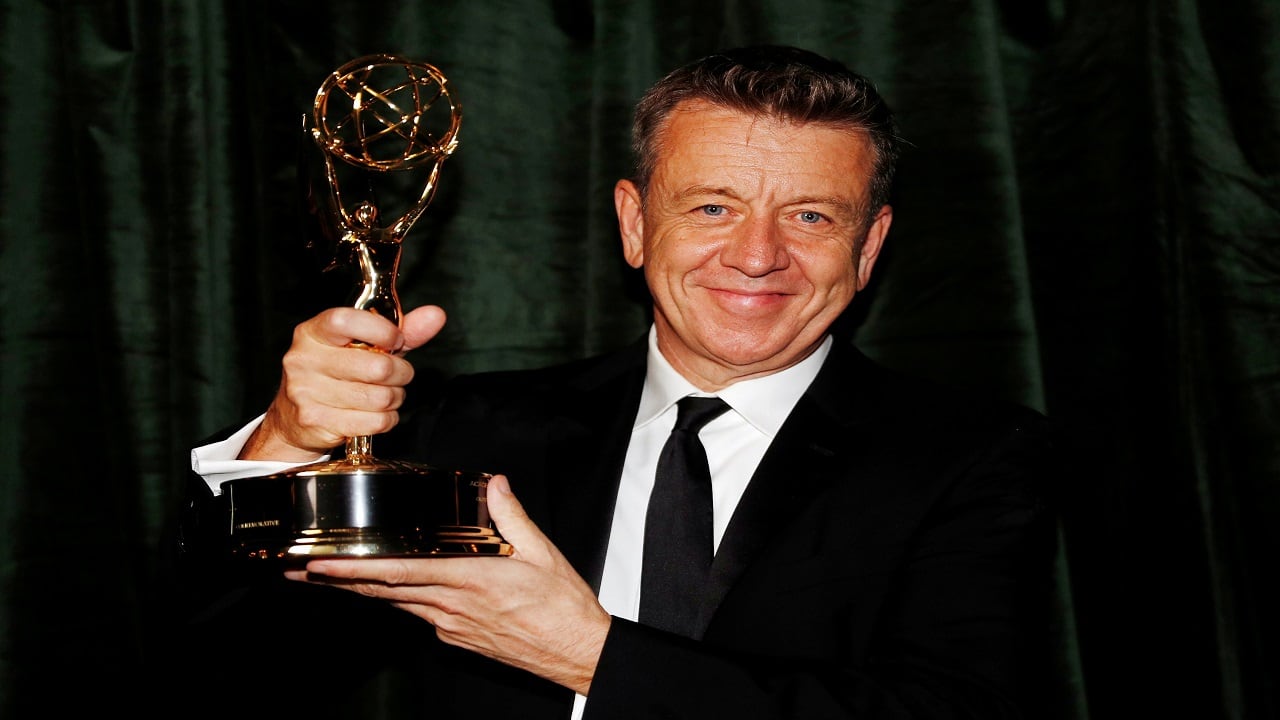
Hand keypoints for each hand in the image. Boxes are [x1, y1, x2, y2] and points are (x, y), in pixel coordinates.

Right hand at [239, 305, 446, 461]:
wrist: (294, 417)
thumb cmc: (337, 373)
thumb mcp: (365, 345)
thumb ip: (401, 330)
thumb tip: (435, 315)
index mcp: (313, 332)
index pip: (347, 321)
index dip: (382, 331)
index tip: (396, 340)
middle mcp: (304, 359)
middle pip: (377, 367)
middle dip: (400, 373)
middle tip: (398, 374)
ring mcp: (306, 391)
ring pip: (379, 398)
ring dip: (394, 398)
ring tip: (386, 394)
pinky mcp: (315, 421)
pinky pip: (374, 422)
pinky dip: (386, 419)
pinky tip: (376, 413)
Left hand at [285, 475, 610, 694]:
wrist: (576, 651)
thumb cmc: (561, 607)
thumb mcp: (542, 553)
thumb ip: (511, 516)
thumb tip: (494, 485)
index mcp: (470, 580)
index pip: (400, 572)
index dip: (355, 569)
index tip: (321, 564)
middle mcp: (452, 606)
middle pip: (385, 590)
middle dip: (339, 580)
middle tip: (302, 571)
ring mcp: (451, 625)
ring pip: (397, 603)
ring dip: (361, 589)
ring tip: (327, 578)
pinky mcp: (456, 637)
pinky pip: (418, 612)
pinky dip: (397, 597)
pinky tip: (389, 588)